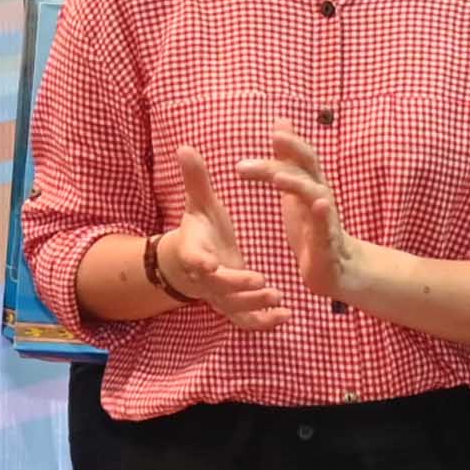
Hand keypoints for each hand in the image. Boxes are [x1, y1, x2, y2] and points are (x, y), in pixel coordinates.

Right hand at [149, 148, 288, 332]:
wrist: (192, 264)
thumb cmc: (201, 230)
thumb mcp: (199, 205)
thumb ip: (196, 180)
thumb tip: (184, 146)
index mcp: (195, 252)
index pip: (194, 258)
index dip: (200, 262)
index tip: (209, 264)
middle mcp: (207, 279)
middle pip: (219, 287)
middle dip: (239, 286)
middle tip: (261, 282)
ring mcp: (221, 296)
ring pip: (236, 308)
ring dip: (255, 305)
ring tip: (278, 298)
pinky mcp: (234, 307)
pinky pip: (247, 321)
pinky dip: (264, 323)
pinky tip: (285, 316)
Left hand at [232, 123, 360, 310]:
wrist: (335, 268)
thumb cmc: (312, 225)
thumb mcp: (295, 188)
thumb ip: (287, 158)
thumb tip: (281, 122)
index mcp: (311, 185)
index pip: (303, 158)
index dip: (292, 143)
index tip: (274, 131)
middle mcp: (321, 197)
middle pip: (307, 170)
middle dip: (290, 155)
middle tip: (265, 148)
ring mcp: (325, 220)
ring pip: (315, 196)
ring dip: (297, 184)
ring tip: (277, 177)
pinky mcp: (326, 245)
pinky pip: (324, 229)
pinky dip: (322, 216)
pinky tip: (320, 205)